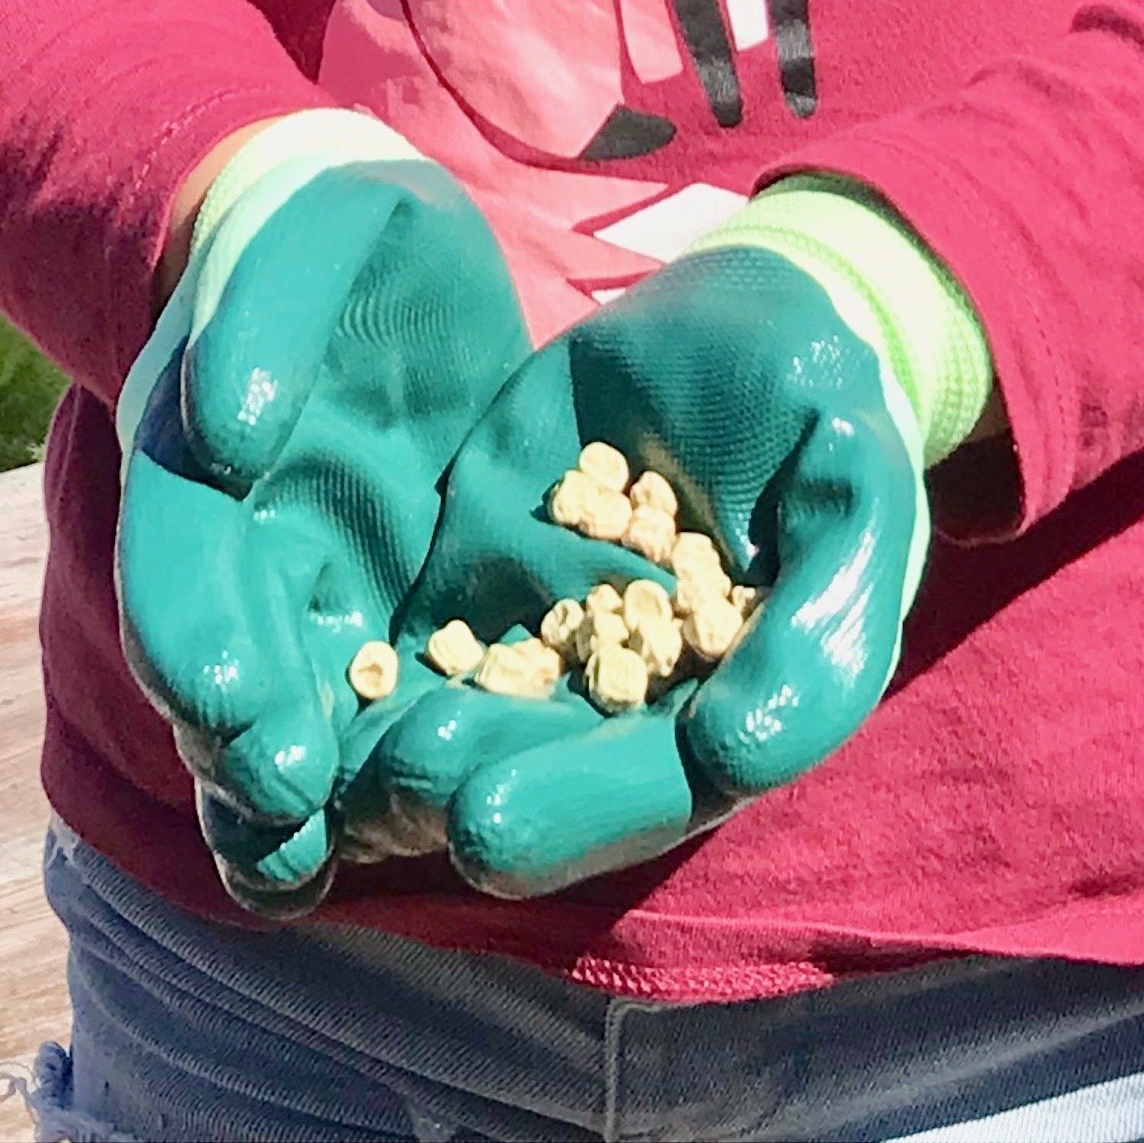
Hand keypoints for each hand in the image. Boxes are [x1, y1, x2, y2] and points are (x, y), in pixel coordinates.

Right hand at [115, 125, 530, 910]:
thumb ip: (257, 326)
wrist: (375, 249)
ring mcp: (319, 599)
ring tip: (321, 864)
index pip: (179, 575)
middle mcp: (241, 560)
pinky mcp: (402, 617)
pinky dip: (399, 771)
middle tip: (293, 805)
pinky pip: (395, 710)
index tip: (234, 710)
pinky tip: (430, 831)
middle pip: (229, 679)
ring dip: (303, 799)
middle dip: (249, 752)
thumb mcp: (297, 248)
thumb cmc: (323, 235)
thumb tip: (219, 433)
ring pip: (300, 725)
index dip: (198, 645)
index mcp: (191, 477)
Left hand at [341, 241, 924, 898]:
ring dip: (382, 738)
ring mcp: (533, 633)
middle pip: (527, 764)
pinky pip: (404, 619)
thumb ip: (817, 632)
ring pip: (450, 706)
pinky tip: (289, 654)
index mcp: (720, 717)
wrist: (751, 316)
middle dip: (451, 783)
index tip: (483, 826)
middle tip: (379, 786)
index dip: (570, 809)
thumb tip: (739, 755)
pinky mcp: (467, 565)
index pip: (642, 787)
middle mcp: (615, 702)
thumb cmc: (830, 419)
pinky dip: (349, 652)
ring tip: (319, 742)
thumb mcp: (855, 503)